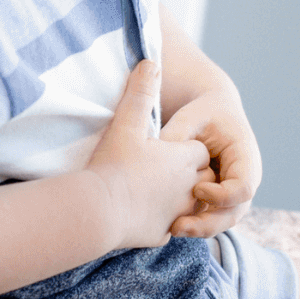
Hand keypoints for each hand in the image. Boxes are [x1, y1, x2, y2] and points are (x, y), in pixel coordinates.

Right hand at [82, 60, 212, 249]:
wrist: (97, 212)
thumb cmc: (113, 166)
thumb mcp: (126, 123)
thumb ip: (141, 93)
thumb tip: (150, 63)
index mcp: (186, 160)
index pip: (200, 151)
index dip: (186, 148)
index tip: (167, 148)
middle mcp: (189, 189)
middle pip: (202, 178)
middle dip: (189, 174)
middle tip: (161, 168)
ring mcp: (177, 214)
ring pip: (191, 206)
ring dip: (178, 199)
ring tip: (154, 191)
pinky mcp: (160, 234)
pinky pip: (168, 226)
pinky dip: (159, 220)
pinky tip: (141, 213)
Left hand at [162, 88, 260, 237]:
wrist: (211, 114)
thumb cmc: (200, 114)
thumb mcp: (189, 118)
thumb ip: (176, 138)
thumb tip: (157, 162)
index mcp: (245, 155)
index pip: (244, 186)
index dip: (222, 195)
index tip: (197, 189)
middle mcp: (246, 178)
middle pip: (235, 212)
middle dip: (209, 223)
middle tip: (179, 226)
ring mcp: (234, 192)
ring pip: (223, 220)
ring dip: (200, 229)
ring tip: (173, 229)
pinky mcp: (220, 200)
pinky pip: (212, 218)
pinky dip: (195, 224)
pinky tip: (172, 225)